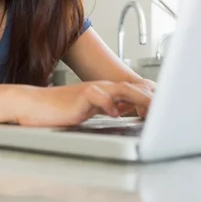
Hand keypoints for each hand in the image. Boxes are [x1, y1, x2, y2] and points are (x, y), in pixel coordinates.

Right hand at [9, 81, 152, 126]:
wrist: (34, 106)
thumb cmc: (58, 111)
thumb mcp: (87, 110)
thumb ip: (104, 108)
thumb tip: (120, 111)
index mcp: (105, 91)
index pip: (132, 90)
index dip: (150, 97)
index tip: (166, 107)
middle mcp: (101, 88)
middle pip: (132, 87)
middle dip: (151, 97)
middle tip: (167, 108)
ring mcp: (91, 91)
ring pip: (120, 90)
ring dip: (137, 98)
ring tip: (151, 109)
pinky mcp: (80, 97)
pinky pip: (98, 98)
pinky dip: (108, 105)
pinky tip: (116, 114)